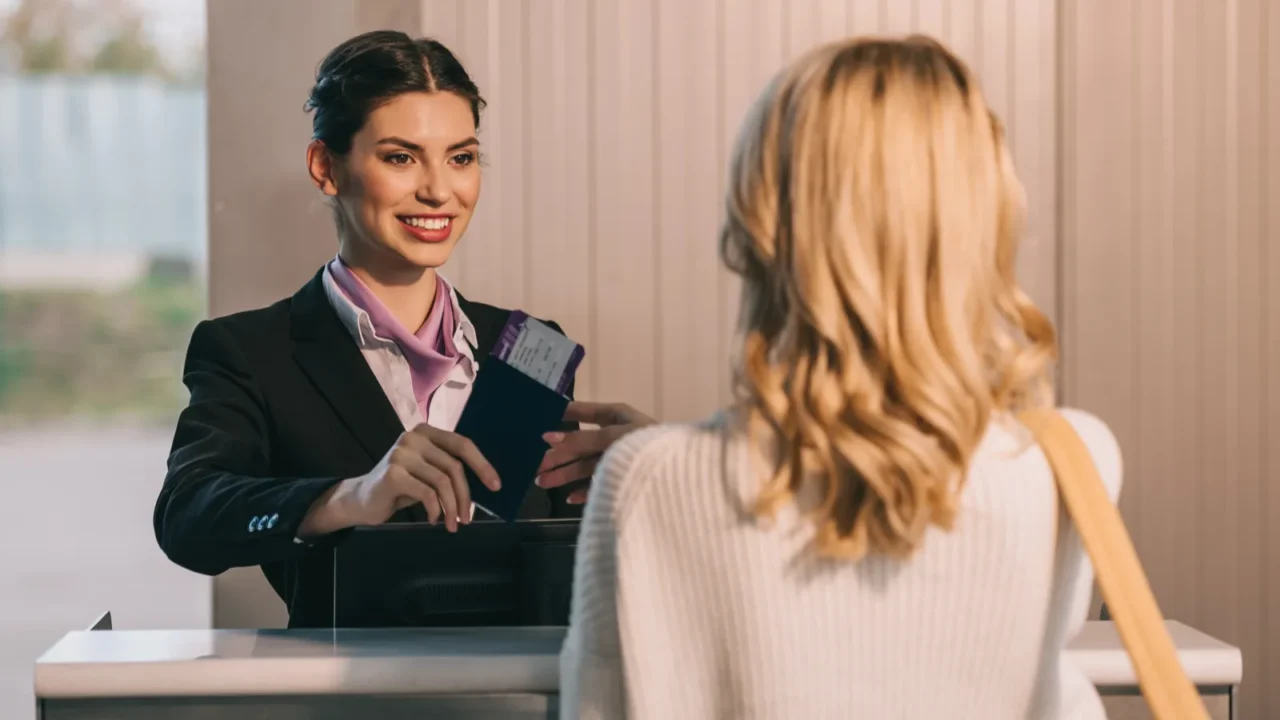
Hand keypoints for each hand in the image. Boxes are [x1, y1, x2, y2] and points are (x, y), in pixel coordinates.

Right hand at [299, 424, 499, 535]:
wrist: (361, 500)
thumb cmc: (400, 487)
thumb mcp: (427, 472)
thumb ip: (448, 468)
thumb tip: (485, 481)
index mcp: (425, 432)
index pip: (462, 444)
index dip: (482, 465)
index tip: (495, 486)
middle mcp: (413, 437)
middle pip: (454, 466)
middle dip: (465, 495)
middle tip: (468, 518)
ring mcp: (401, 454)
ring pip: (443, 481)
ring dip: (452, 507)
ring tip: (453, 524)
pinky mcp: (393, 474)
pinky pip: (427, 493)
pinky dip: (436, 510)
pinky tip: (434, 519)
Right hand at [535, 401, 654, 503]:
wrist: (680, 474)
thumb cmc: (648, 444)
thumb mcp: (613, 436)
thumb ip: (581, 439)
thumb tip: (548, 437)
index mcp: (615, 415)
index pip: (581, 411)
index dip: (559, 414)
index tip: (535, 421)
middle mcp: (614, 435)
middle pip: (579, 444)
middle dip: (557, 454)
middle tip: (534, 464)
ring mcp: (618, 458)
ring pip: (585, 465)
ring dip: (563, 474)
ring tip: (541, 482)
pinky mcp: (622, 478)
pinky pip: (598, 484)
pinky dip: (584, 491)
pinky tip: (569, 497)